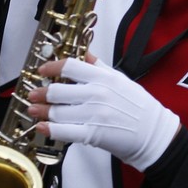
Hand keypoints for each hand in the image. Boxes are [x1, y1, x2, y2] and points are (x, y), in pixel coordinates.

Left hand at [27, 58, 180, 171]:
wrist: (154, 133)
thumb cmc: (139, 107)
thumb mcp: (121, 79)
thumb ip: (99, 66)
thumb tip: (85, 53)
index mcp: (104, 78)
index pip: (70, 66)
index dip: (52, 67)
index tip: (43, 70)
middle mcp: (97, 94)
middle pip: (58, 90)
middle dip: (41, 93)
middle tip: (33, 95)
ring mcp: (94, 114)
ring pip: (57, 111)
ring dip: (41, 111)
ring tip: (33, 111)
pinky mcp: (93, 134)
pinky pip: (64, 131)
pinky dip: (50, 129)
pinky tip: (42, 126)